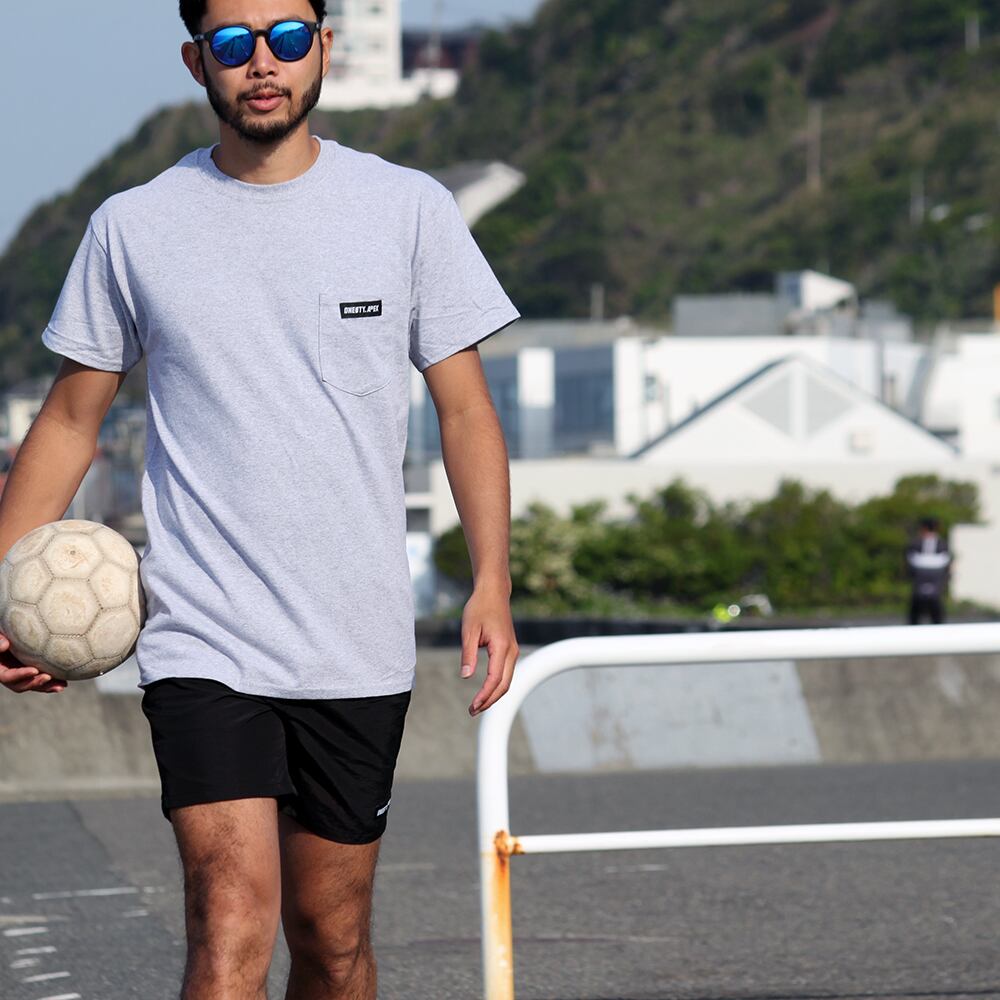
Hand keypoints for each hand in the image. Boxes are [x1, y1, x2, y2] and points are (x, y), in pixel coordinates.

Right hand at [0, 632, 66, 693]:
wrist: (10, 636)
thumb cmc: (2, 635)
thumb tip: (5, 644)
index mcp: (0, 670)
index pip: (8, 676)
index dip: (20, 674)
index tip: (34, 670)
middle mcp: (10, 675)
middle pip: (21, 685)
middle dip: (35, 683)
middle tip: (48, 677)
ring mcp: (21, 676)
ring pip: (33, 685)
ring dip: (47, 686)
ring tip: (61, 685)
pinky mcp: (32, 673)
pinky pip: (41, 680)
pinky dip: (51, 683)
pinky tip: (64, 683)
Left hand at [460, 585, 518, 716]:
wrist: (493, 593)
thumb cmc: (479, 608)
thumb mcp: (468, 630)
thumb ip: (467, 654)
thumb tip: (466, 677)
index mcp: (502, 647)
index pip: (495, 679)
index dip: (484, 695)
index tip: (472, 706)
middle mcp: (512, 651)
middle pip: (504, 685)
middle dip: (490, 701)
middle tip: (473, 711)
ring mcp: (513, 651)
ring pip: (508, 681)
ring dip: (494, 695)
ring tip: (477, 705)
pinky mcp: (510, 650)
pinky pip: (507, 673)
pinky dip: (497, 686)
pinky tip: (486, 691)